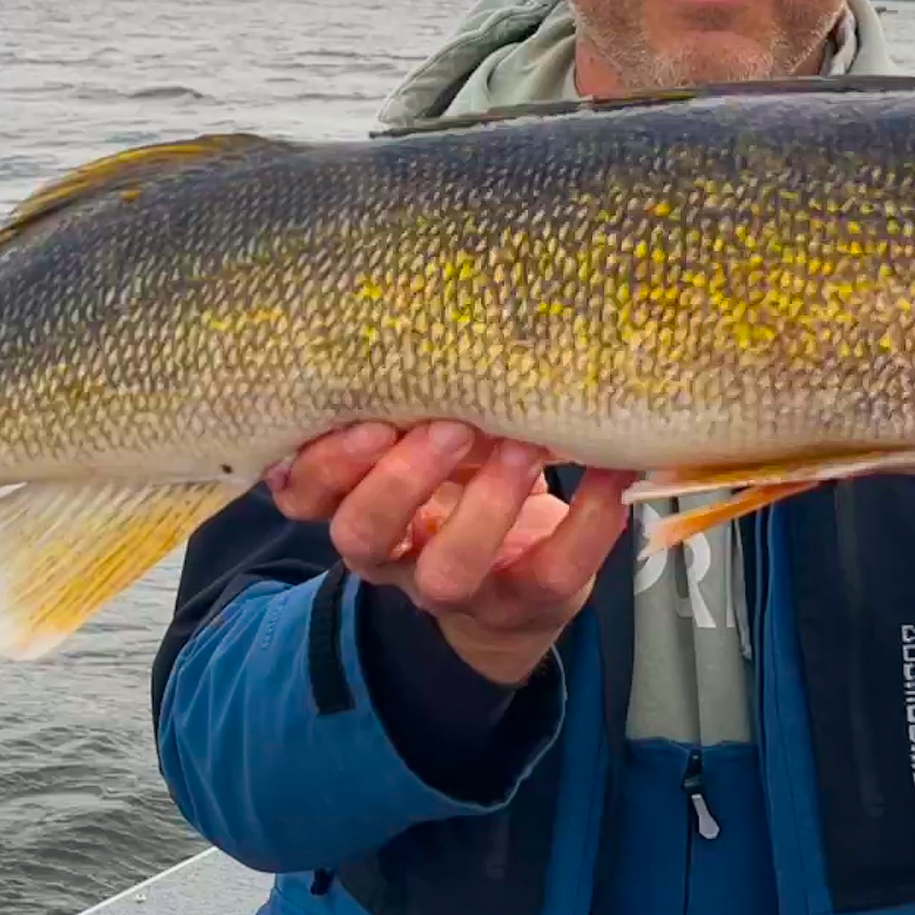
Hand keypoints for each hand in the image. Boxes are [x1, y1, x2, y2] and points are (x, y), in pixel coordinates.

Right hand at [267, 421, 634, 685]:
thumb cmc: (459, 479)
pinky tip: (608, 469)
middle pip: (362, 534)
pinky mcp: (526, 602)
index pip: (305, 494)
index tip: (371, 419)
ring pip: (447, 571)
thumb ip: (409, 398)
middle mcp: (392, 554)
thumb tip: (431, 312)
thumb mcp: (421, 436)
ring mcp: (458, 589)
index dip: (327, 462)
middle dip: (400, 480)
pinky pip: (553, 572)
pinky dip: (587, 520)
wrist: (515, 585)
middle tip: (451, 425)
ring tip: (522, 447)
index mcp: (353, 503)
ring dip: (485, 505)